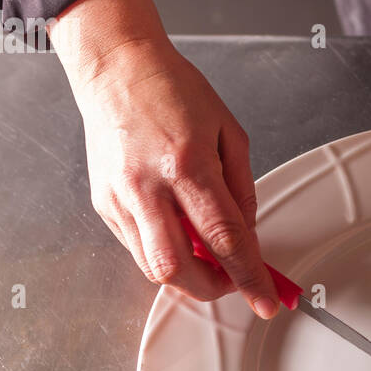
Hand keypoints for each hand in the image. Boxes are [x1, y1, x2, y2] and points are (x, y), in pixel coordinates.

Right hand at [50, 0, 279, 316]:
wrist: (116, 69)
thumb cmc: (173, 91)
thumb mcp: (230, 132)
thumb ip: (242, 190)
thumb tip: (248, 235)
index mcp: (187, 165)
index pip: (224, 239)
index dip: (249, 278)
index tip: (267, 301)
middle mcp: (147, 187)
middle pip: (181, 270)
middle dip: (213, 288)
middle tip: (235, 279)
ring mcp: (119, 198)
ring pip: (154, 268)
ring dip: (189, 274)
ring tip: (208, 254)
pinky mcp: (103, 204)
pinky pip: (137, 248)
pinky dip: (165, 252)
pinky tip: (179, 232)